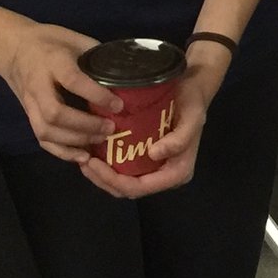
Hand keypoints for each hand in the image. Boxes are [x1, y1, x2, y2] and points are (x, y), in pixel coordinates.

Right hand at [0, 21, 114, 162]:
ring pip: (45, 130)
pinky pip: (41, 139)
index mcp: (53, 61)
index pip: (73, 80)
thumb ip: (97, 56)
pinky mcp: (28, 115)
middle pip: (55, 113)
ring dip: (74, 141)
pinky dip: (61, 151)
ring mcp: (30, 103)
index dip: (96, 94)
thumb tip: (127, 74)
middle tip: (111, 128)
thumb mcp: (76, 39)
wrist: (12, 48)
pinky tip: (82, 156)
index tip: (119, 105)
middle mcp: (38, 85)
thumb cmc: (50, 41)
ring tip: (100, 141)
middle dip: (84, 125)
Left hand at [79, 39, 225, 197]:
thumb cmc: (192, 102)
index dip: (114, 181)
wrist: (193, 87)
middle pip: (128, 191)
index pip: (140, 188)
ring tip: (84, 158)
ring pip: (122, 184)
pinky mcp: (145, 159)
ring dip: (101, 176)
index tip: (93, 162)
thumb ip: (179, 138)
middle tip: (83, 160)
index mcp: (177, 173)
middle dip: (102, 180)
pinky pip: (123, 171)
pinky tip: (92, 152)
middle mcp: (164, 176)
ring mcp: (154, 169)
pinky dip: (106, 167)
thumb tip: (154, 154)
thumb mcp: (193, 117)